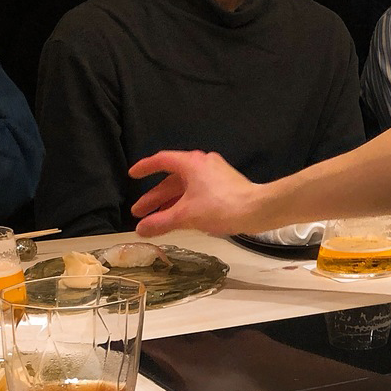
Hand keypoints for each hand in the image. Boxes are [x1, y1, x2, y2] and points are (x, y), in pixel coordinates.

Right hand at [129, 150, 271, 237]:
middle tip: (138, 212)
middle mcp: (202, 164)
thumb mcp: (186, 215)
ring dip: (169, 203)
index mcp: (191, 163)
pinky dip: (184, 203)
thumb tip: (140, 230)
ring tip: (154, 221)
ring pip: (185, 188)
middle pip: (171, 178)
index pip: (161, 160)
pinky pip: (197, 192)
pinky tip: (178, 218)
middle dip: (154, 197)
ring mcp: (214, 174)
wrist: (258, 209)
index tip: (132, 175)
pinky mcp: (224, 185)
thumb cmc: (221, 206)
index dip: (145, 168)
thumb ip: (161, 222)